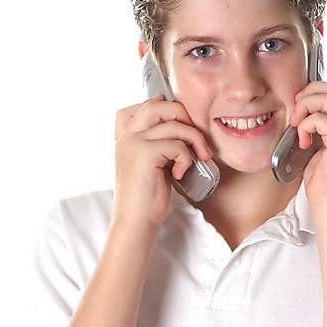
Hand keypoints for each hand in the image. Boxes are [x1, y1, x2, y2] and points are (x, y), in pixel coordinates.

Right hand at [111, 95, 213, 230]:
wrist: (136, 222)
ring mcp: (133, 142)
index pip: (145, 104)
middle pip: (160, 105)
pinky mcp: (144, 154)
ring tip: (200, 157)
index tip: (182, 127)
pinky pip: (177, 145)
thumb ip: (160, 142)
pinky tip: (179, 174)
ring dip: (195, 139)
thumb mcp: (153, 163)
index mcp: (126, 136)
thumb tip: (183, 125)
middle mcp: (127, 135)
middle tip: (196, 139)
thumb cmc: (147, 197)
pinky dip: (186, 158)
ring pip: (174, 124)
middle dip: (185, 117)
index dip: (167, 109)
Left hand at [288, 83, 326, 212]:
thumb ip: (318, 127)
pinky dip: (305, 126)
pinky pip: (320, 117)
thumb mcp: (320, 148)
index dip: (320, 91)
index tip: (301, 104)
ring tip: (297, 125)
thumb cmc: (324, 184)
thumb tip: (302, 109)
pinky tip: (303, 142)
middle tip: (296, 107)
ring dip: (306, 107)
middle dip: (312, 91)